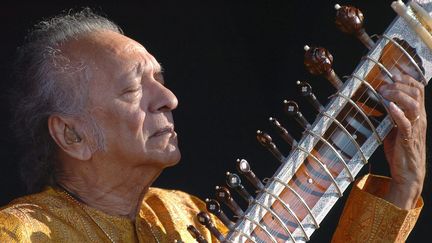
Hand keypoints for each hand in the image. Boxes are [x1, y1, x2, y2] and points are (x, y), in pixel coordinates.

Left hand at [378, 74, 425, 208]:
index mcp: (417, 115)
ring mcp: (415, 128)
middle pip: (417, 92)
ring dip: (397, 95)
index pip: (418, 89)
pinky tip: (389, 106)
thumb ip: (389, 115)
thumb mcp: (394, 128)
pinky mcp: (408, 139)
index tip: (392, 73)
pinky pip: (406, 124)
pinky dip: (398, 113)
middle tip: (383, 85)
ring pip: (414, 104)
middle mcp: (419, 119)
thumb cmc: (400, 150)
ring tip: (384, 93)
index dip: (407, 78)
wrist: (408, 173)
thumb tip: (375, 102)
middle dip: (399, 84)